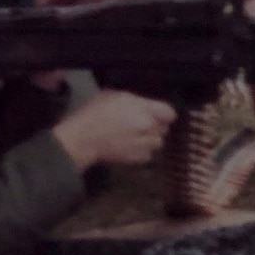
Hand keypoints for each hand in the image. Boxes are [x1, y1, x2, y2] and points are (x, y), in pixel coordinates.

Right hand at [51, 89, 176, 170]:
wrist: (84, 139)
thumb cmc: (95, 112)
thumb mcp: (114, 95)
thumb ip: (134, 101)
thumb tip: (141, 105)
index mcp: (146, 110)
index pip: (170, 113)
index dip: (163, 112)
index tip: (156, 113)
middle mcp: (150, 128)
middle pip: (164, 128)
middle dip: (156, 125)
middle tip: (141, 123)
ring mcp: (145, 145)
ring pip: (158, 142)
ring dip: (150, 139)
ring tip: (136, 136)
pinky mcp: (139, 159)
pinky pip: (148, 154)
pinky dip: (142, 151)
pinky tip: (130, 146)